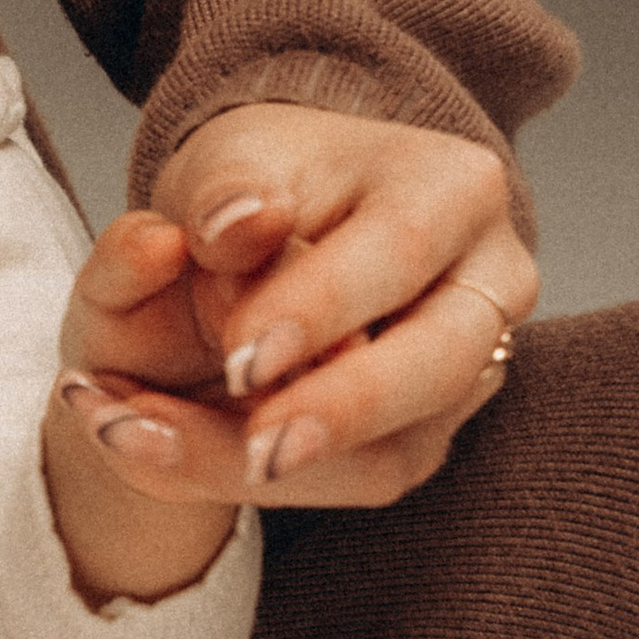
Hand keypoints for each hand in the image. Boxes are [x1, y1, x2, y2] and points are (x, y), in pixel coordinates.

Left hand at [58, 106, 532, 511]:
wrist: (266, 227)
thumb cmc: (259, 183)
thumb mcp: (227, 157)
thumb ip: (222, 191)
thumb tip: (237, 223)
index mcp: (452, 187)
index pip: (398, 250)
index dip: (320, 307)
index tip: (239, 356)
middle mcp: (486, 284)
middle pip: (436, 366)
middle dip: (337, 413)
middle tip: (254, 448)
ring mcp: (467, 369)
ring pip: (396, 449)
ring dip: (278, 471)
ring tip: (152, 444)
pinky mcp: (424, 434)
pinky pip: (354, 479)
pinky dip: (253, 481)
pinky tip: (162, 452)